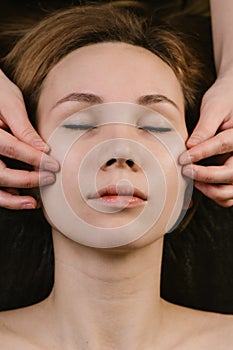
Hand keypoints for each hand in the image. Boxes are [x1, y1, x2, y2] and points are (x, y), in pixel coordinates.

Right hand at [0, 69, 58, 209]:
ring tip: (32, 203)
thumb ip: (23, 127)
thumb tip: (42, 148)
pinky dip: (3, 195)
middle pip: (0, 173)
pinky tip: (19, 197)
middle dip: (27, 179)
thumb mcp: (11, 104)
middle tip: (50, 178)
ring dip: (11, 198)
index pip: (12, 148)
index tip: (54, 165)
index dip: (34, 159)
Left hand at [179, 76, 232, 206]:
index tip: (182, 159)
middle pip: (231, 173)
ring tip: (191, 178)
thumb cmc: (224, 99)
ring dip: (211, 190)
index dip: (201, 153)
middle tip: (185, 170)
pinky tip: (199, 184)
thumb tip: (190, 146)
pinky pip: (229, 196)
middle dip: (206, 175)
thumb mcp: (214, 107)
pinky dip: (215, 195)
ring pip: (231, 190)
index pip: (223, 145)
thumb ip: (204, 127)